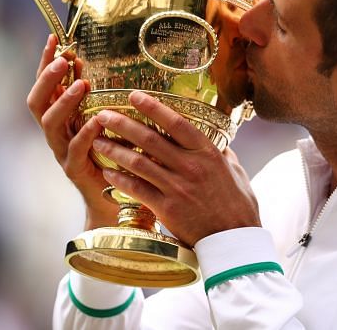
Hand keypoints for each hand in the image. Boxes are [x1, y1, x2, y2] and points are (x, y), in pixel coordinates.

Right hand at [26, 34, 117, 229]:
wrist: (113, 201)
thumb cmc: (111, 155)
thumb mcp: (101, 120)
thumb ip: (92, 96)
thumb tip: (86, 62)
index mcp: (59, 118)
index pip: (45, 85)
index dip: (45, 62)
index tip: (53, 37)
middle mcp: (55, 134)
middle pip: (37, 102)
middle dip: (47, 78)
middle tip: (62, 59)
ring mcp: (62, 152)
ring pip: (50, 124)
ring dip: (64, 101)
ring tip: (80, 84)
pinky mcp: (75, 171)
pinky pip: (75, 150)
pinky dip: (86, 133)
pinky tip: (98, 119)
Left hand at [94, 91, 260, 246]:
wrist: (234, 240)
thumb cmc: (238, 205)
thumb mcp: (235, 171)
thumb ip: (222, 154)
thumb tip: (218, 141)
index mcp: (207, 153)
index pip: (176, 123)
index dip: (153, 107)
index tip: (134, 95)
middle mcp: (190, 166)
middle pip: (150, 139)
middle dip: (123, 124)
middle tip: (103, 115)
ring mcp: (177, 188)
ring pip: (138, 162)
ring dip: (115, 150)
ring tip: (98, 141)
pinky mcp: (167, 209)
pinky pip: (137, 189)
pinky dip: (120, 179)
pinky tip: (108, 171)